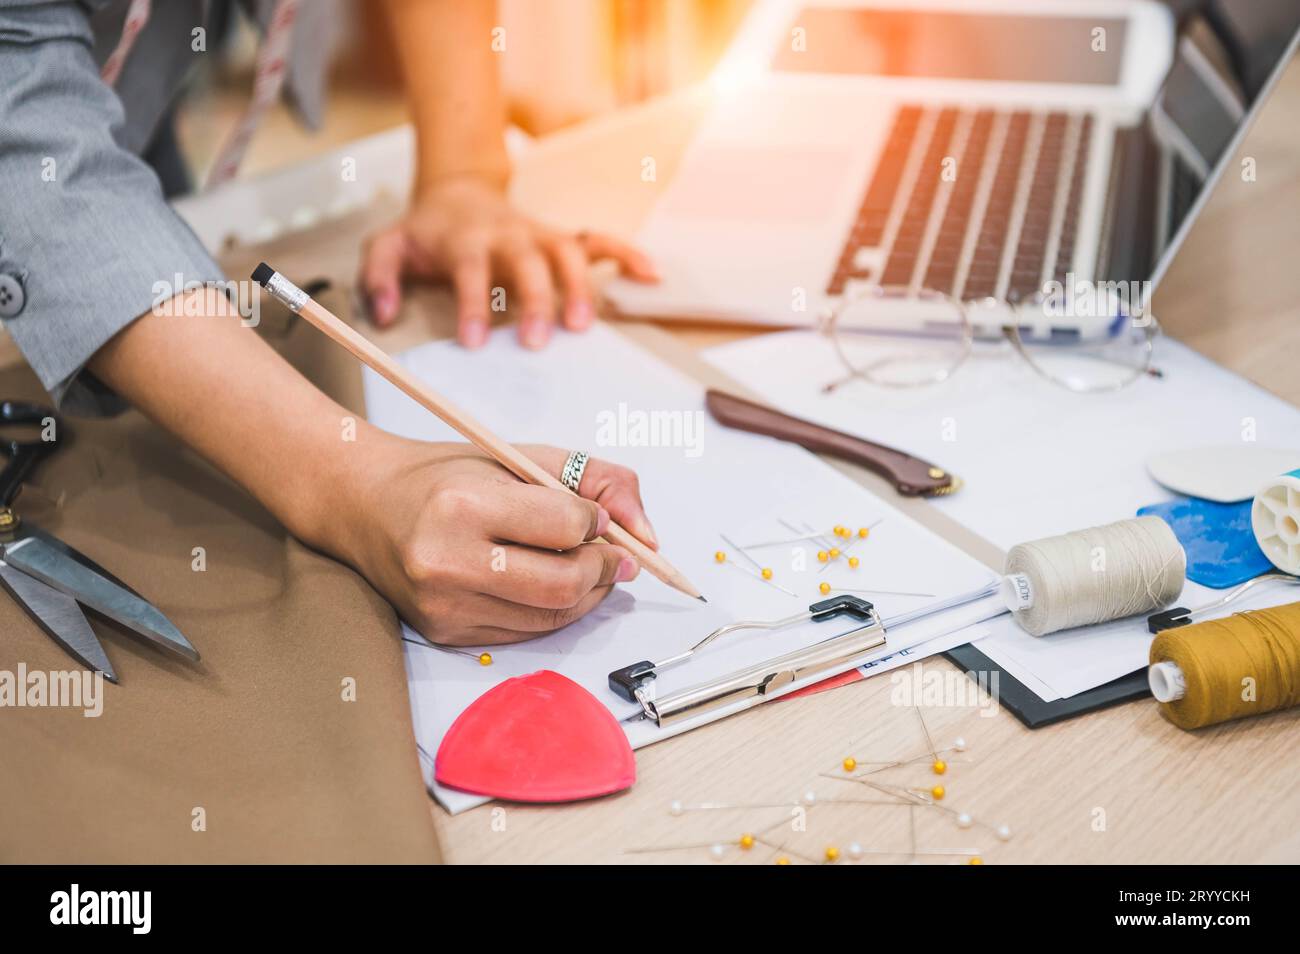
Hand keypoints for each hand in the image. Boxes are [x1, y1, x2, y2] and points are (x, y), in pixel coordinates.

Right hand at [344, 436, 657, 645]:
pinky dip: (552, 611)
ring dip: (586, 593)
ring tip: (584, 567)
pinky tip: (546, 584)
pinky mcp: (445, 634)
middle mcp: (448, 561)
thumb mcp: (519, 456)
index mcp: (464, 505)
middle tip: (611, 554)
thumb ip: (595, 480)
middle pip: (564, 584)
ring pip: (551, 616)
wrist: (366, 507)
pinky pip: (525, 633)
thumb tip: (648, 535)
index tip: (598, 517)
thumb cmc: (447, 477)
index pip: (567, 526)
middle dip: (603, 568)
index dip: (598, 523)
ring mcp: (444, 605)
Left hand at [360, 176, 657, 349]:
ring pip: (567, 253)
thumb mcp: (387, 247)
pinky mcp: (561, 237)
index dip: (473, 305)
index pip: (470, 270)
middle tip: (537, 343)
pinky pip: (600, 241)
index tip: (476, 343)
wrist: (458, 191)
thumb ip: (378, 278)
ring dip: (578, 287)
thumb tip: (383, 316)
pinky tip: (650, 275)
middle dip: (535, 300)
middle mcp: (508, 234)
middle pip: (527, 262)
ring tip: (582, 326)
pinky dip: (627, 254)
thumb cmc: (426, 232)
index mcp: (466, 239)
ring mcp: (539, 234)